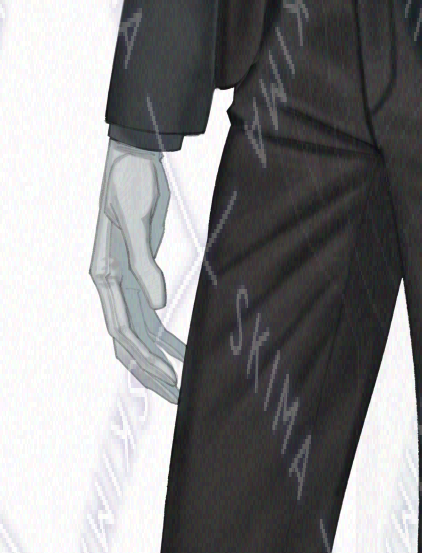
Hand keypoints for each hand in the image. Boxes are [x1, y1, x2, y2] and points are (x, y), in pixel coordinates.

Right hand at [89, 140, 184, 406]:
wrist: (136, 155)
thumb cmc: (131, 181)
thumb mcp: (136, 218)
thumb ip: (144, 261)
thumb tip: (157, 301)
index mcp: (105, 275)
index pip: (124, 331)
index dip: (147, 359)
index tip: (173, 380)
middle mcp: (112, 285)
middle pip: (131, 342)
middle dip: (155, 372)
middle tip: (183, 398)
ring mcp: (126, 282)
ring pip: (142, 335)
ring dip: (162, 360)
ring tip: (186, 386)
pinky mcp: (142, 275)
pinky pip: (152, 318)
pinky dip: (166, 338)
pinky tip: (182, 355)